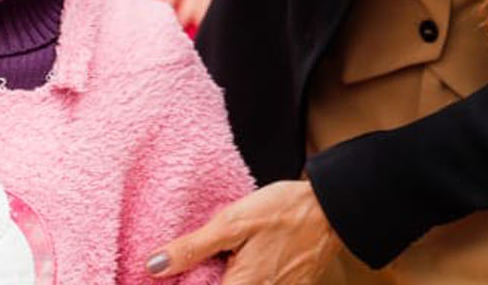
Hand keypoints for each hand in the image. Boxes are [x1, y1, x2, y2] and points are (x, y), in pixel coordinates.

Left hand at [146, 180, 342, 284]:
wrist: (332, 209)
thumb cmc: (285, 212)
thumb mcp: (233, 222)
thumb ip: (192, 248)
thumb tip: (154, 266)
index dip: (184, 283)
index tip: (170, 277)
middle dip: (205, 278)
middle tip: (196, 264)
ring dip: (227, 275)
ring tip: (224, 260)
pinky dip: (246, 277)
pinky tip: (243, 262)